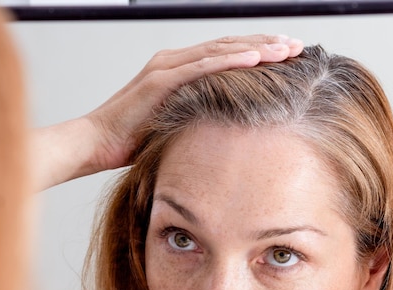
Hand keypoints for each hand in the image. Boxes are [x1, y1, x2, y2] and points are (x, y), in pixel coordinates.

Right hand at [33, 35, 302, 189]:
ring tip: (287, 48)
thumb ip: (196, 119)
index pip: (224, 55)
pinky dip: (230, 61)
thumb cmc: (131, 140)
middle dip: (265, 44)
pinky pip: (201, 67)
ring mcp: (166, 68)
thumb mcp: (174, 126)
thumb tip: (224, 132)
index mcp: (178, 71)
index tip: (285, 56)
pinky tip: (255, 59)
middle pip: (228, 46)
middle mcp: (173, 62)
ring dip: (256, 48)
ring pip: (220, 51)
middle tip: (297, 45)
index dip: (256, 52)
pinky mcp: (159, 80)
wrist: (95, 143)